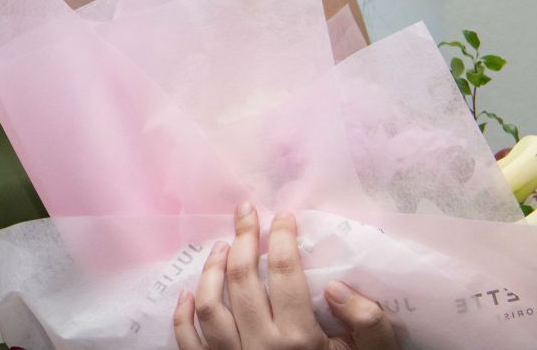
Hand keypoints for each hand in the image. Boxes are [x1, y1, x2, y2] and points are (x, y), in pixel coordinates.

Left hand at [172, 204, 397, 349]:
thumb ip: (367, 322)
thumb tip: (333, 286)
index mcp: (301, 340)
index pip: (285, 273)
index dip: (281, 238)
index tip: (283, 216)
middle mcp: (261, 347)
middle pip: (242, 279)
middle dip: (243, 239)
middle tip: (246, 212)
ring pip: (208, 305)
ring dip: (211, 270)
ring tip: (222, 246)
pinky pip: (187, 342)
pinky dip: (182, 315)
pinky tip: (187, 293)